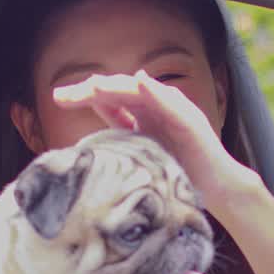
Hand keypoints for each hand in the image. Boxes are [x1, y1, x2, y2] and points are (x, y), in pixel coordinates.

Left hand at [52, 70, 258, 206]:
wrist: (216, 189)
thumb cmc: (179, 173)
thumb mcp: (140, 156)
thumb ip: (119, 140)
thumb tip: (88, 140)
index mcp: (141, 114)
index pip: (108, 98)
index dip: (83, 96)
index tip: (57, 99)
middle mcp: (156, 107)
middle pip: (119, 90)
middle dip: (91, 90)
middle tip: (64, 95)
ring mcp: (174, 111)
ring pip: (141, 92)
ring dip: (117, 86)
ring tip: (95, 85)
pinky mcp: (191, 121)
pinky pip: (171, 103)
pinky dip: (155, 92)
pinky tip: (140, 84)